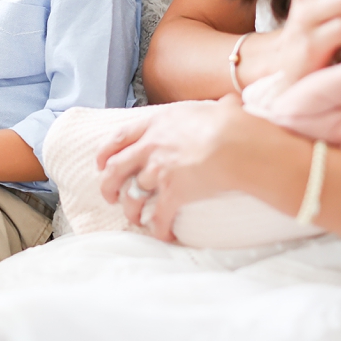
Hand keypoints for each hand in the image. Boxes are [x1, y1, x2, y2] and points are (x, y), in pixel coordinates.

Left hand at [96, 96, 257, 241]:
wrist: (238, 142)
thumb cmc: (230, 122)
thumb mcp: (208, 107)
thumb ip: (205, 112)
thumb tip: (227, 104)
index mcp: (156, 124)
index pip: (120, 137)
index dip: (106, 152)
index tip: (101, 163)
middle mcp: (151, 146)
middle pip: (115, 168)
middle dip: (107, 185)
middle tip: (110, 197)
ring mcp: (159, 170)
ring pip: (132, 196)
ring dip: (131, 211)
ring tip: (135, 219)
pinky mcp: (172, 192)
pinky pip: (159, 216)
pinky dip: (159, 229)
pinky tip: (164, 235)